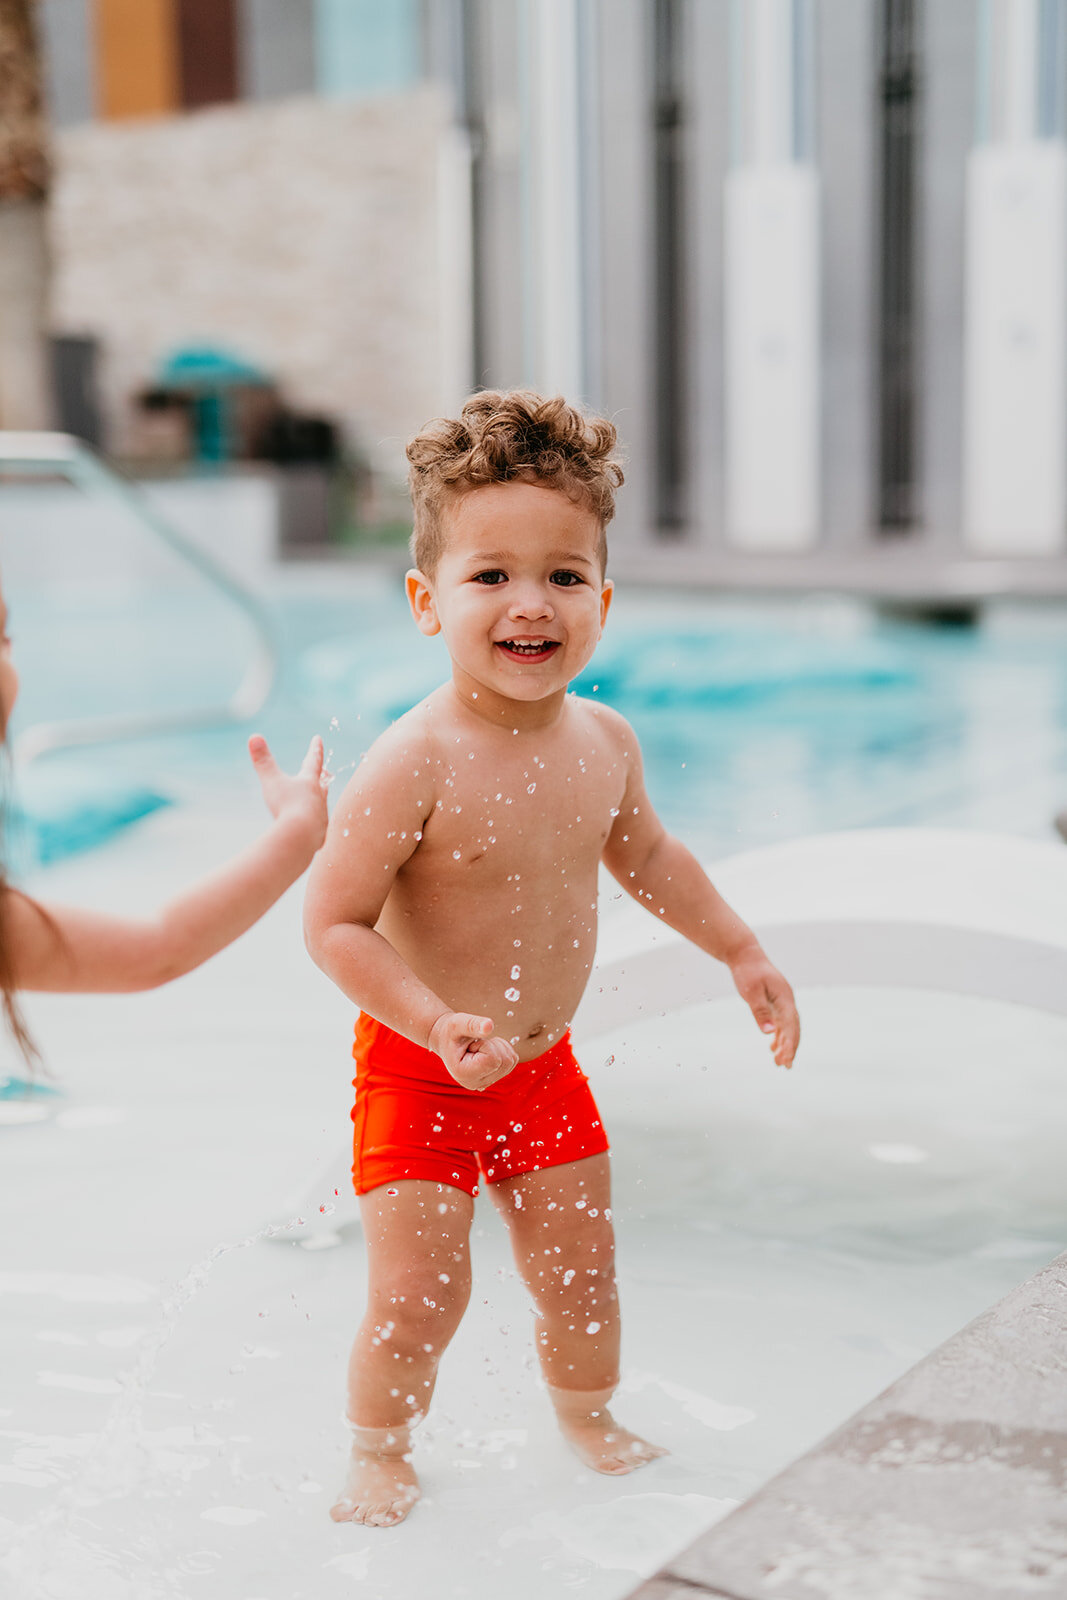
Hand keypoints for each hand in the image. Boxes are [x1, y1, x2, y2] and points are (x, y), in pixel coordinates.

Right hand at [248, 733, 329, 852]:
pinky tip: (312, 832)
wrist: (300, 837)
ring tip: (316, 804)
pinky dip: (315, 826)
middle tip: (327, 773)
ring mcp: (321, 817)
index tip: (318, 738)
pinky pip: (318, 829)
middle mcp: (319, 798)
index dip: (315, 749)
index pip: (313, 760)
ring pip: (321, 808)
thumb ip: (263, 761)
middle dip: (322, 778)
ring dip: (318, 803)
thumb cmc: (287, 806)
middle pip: (322, 785)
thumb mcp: (272, 781)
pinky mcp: (319, 835)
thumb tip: (253, 736)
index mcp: (309, 782)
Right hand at [428, 1012, 518, 1090]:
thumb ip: (472, 1024)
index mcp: (464, 1074)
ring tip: (480, 1047)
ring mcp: (485, 1083)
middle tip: (475, 1044)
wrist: (446, 1040)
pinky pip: (512, 1061)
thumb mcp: (457, 1023)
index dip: (486, 1044)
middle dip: (493, 1045)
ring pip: (511, 1061)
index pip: (493, 1059)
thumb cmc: (450, 1032)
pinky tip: (486, 1050)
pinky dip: (503, 1050)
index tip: (471, 1044)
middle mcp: (475, 1084)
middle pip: (505, 1061)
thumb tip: (489, 1025)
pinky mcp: (493, 1078)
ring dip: (498, 1047)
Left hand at [730, 948, 799, 1067]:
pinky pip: (780, 1022)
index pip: (790, 1026)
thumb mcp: (751, 992)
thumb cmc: (748, 971)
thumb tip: (768, 1033)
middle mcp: (787, 1000)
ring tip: (778, 1062)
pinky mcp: (775, 1002)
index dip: (790, 1044)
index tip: (787, 1059)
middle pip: (793, 1028)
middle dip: (791, 1048)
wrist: (745, 954)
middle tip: (786, 1066)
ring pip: (788, 1027)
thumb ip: (760, 1012)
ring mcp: (782, 1001)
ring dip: (785, 1044)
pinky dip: (779, 1035)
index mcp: (784, 998)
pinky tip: (773, 1047)